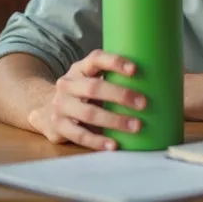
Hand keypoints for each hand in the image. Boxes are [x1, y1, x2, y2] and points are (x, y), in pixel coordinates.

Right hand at [27, 49, 145, 149]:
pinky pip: (79, 135)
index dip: (115, 62)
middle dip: (121, 95)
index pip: (96, 58)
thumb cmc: (83, 92)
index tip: (134, 70)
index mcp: (80, 68)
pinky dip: (98, 141)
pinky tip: (114, 145)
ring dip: (114, 121)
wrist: (46, 108)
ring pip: (88, 113)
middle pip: (94, 87)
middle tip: (143, 104)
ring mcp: (60, 105)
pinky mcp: (58, 126)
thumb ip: (113, 77)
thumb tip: (156, 80)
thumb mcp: (92, 78)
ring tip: (136, 126)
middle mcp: (67, 83)